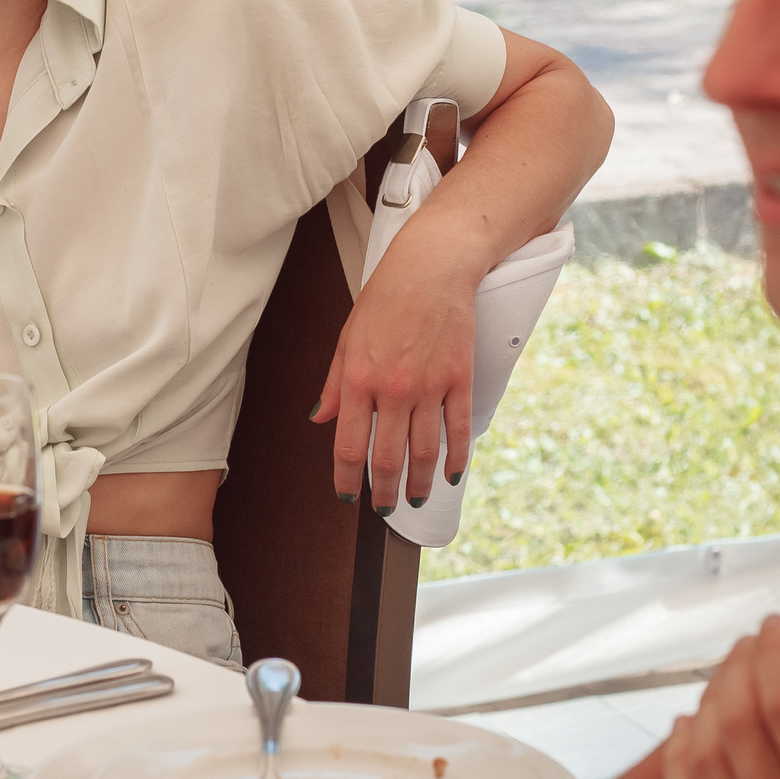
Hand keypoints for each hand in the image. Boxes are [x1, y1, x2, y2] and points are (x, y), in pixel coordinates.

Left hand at [309, 208, 480, 508]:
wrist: (431, 269)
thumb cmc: (385, 299)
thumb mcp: (346, 339)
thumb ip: (333, 385)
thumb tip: (320, 419)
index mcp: (358, 380)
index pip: (349, 446)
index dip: (347, 479)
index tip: (347, 496)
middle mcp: (392, 389)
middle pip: (387, 458)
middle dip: (384, 492)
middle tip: (383, 509)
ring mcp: (429, 386)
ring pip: (424, 452)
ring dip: (419, 484)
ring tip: (415, 500)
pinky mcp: (459, 379)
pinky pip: (458, 430)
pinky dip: (455, 459)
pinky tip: (450, 476)